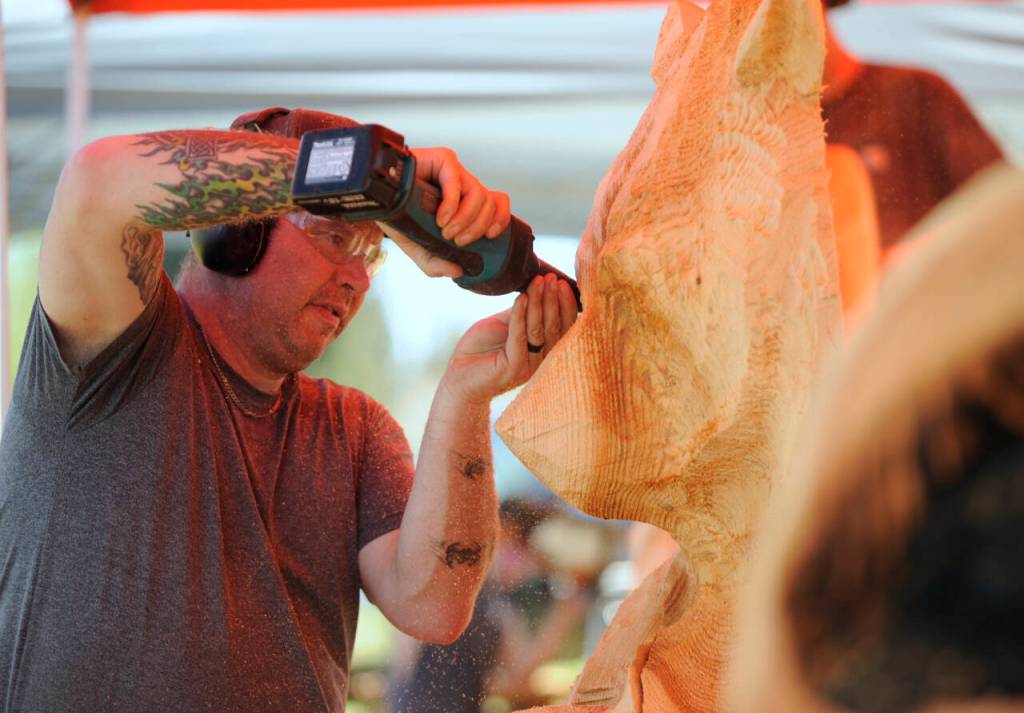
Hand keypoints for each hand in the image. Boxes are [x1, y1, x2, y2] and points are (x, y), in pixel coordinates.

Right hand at [379, 147, 510, 277]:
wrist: (375, 200)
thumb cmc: (399, 218)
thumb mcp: (419, 248)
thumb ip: (437, 263)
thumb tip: (458, 271)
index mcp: (465, 201)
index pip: (497, 203)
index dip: (500, 219)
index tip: (490, 237)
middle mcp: (463, 184)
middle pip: (489, 203)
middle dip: (476, 228)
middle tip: (456, 240)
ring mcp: (454, 171)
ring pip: (478, 194)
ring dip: (465, 220)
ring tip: (445, 231)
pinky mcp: (442, 160)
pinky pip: (457, 181)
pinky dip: (452, 205)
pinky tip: (440, 218)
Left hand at [441, 273, 577, 403]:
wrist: (458, 375)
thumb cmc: (481, 350)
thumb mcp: (505, 324)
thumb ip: (522, 312)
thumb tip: (536, 289)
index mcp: (543, 351)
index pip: (561, 327)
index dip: (564, 304)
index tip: (561, 282)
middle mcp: (540, 361)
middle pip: (554, 327)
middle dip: (554, 300)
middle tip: (553, 279)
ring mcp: (528, 365)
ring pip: (540, 330)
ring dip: (540, 303)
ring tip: (539, 282)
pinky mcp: (513, 367)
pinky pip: (520, 337)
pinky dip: (521, 315)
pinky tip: (522, 297)